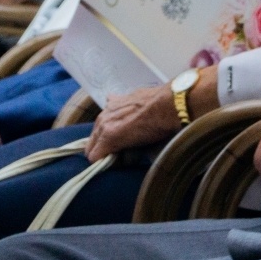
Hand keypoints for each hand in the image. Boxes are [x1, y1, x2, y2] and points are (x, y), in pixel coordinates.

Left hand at [84, 66, 218, 161]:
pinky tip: (119, 162)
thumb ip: (125, 102)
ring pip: (92, 149)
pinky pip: (96, 157)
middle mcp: (103, 115)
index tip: (121, 145)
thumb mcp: (138, 98)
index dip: (109, 140)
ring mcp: (104, 127)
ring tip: (124, 157)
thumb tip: (117, 100)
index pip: (100, 129)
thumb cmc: (160, 103)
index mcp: (111, 106)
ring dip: (105, 154)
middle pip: (93, 140)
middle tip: (123, 153)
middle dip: (105, 148)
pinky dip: (105, 162)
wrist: (168, 106)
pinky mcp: (108, 140)